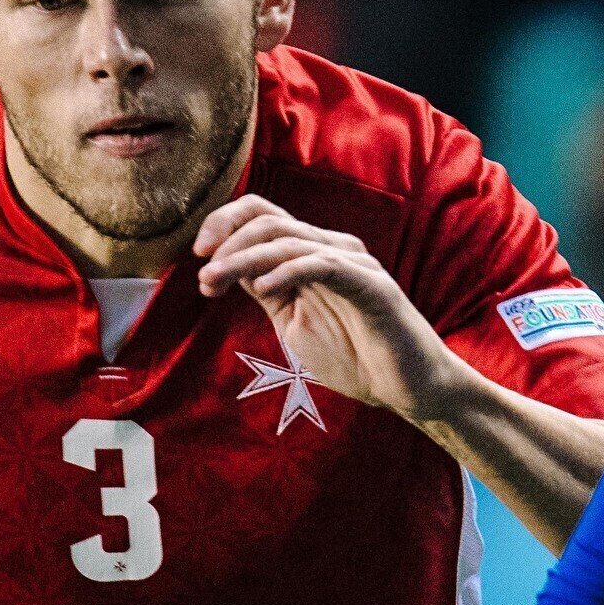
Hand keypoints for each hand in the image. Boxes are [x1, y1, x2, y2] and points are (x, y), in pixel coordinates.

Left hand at [194, 195, 473, 422]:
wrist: (406, 389)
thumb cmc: (355, 357)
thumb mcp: (294, 323)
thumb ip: (267, 292)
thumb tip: (227, 268)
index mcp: (311, 254)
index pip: (262, 216)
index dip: (224, 225)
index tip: (197, 256)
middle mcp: (331, 248)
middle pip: (268, 220)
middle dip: (225, 243)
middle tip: (202, 275)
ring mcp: (352, 263)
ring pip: (288, 240)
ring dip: (243, 260)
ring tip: (215, 282)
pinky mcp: (371, 285)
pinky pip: (323, 265)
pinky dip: (287, 271)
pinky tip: (262, 290)